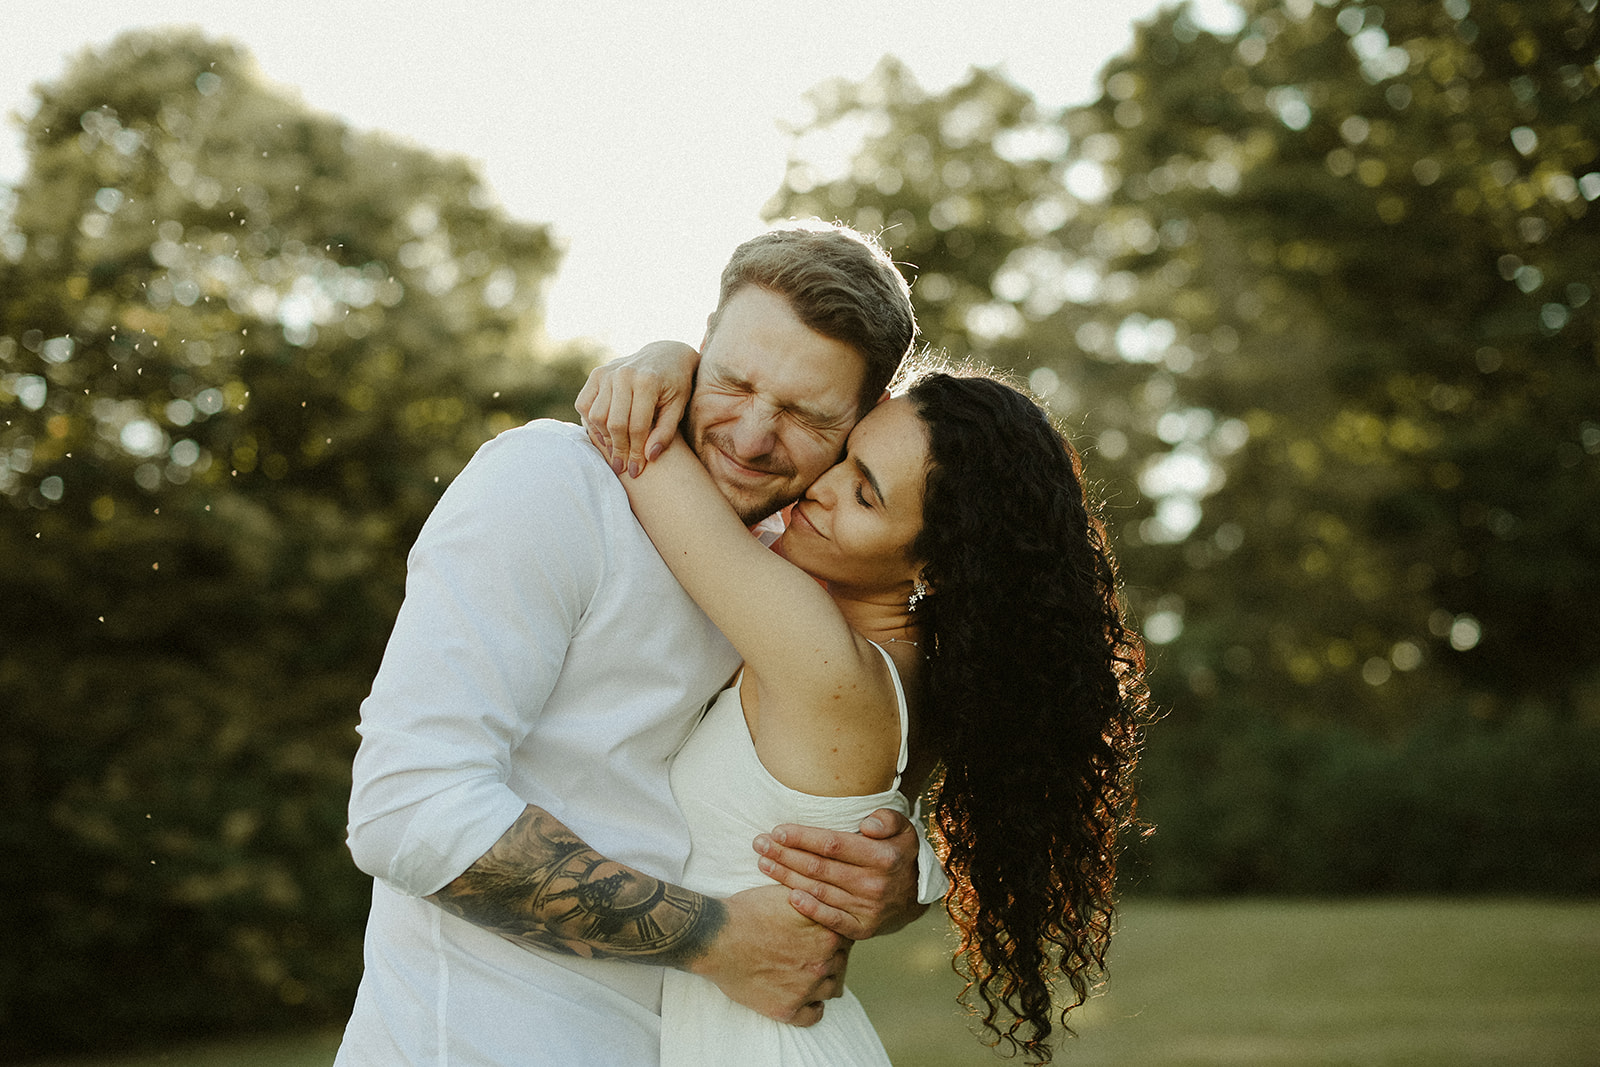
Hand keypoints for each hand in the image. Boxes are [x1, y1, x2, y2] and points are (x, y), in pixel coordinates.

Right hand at [574, 340, 699, 476]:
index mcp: (648, 381)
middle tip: (622, 467)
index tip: (636, 470)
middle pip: (614, 423)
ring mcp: (607, 372)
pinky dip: (590, 422)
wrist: (665, 355)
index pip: (637, 427)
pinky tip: (604, 434)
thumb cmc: (676, 385)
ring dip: (604, 438)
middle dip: (619, 450)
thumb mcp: (678, 407)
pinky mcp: (597, 373)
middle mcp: (625, 374)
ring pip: (596, 416)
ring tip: (615, 452)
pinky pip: (584, 403)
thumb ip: (665, 432)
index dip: (636, 452)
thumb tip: (649, 457)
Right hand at [687, 884, 850, 1026]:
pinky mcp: (787, 1009)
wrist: (716, 938)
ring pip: (831, 990)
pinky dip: (812, 1007)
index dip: (836, 933)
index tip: (822, 932)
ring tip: (808, 973)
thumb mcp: (789, 893)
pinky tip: (804, 998)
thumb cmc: (749, 911)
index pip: (848, 937)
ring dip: (823, 981)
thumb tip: (830, 898)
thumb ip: (816, 900)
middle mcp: (823, 964)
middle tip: (811, 951)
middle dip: (831, 957)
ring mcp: (806, 989)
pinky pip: (814, 1016)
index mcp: (827, 934)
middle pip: (842, 963)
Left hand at [753, 808, 925, 940]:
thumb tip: (867, 825)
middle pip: (819, 867)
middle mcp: (874, 884)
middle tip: (760, 844)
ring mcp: (867, 909)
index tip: (778, 830)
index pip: (833, 844)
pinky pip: (832, 920)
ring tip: (763, 863)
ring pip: (819, 890)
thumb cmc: (899, 853)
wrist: (915, 895)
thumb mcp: (904, 828)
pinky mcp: (862, 929)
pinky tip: (789, 896)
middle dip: (785, 854)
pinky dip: (810, 909)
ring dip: (787, 877)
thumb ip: (887, 819)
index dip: (803, 837)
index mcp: (882, 857)